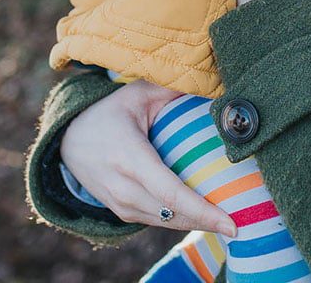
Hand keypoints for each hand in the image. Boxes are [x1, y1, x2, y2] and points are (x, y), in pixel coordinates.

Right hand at [59, 80, 237, 236]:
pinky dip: (181, 220)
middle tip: (242, 223)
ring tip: (229, 221)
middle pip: (173, 214)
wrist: (68, 141)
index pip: (171, 192)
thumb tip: (212, 84)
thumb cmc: (108, 114)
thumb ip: (171, 90)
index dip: (203, 211)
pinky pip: (158, 221)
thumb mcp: (136, 95)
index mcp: (129, 156)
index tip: (231, 222)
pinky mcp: (122, 213)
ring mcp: (120, 204)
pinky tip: (204, 214)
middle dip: (208, 223)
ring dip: (197, 224)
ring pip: (167, 222)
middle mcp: (123, 187)